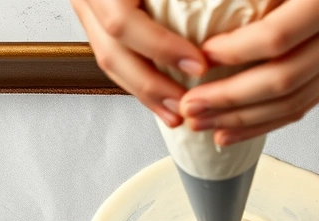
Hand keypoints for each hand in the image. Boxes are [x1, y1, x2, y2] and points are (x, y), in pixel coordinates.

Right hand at [71, 0, 208, 127]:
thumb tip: (232, 1)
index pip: (122, 22)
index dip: (161, 48)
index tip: (198, 63)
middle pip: (112, 53)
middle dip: (151, 86)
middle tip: (186, 103)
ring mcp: (86, 5)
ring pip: (109, 60)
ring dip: (144, 92)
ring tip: (175, 112)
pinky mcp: (93, 16)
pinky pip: (113, 55)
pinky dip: (138, 79)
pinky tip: (161, 95)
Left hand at [181, 0, 318, 145]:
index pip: (277, 37)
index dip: (237, 51)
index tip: (203, 55)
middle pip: (281, 81)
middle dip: (229, 99)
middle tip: (191, 105)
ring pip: (292, 103)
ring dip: (242, 120)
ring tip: (203, 125)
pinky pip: (304, 107)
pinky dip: (266, 123)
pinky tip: (233, 131)